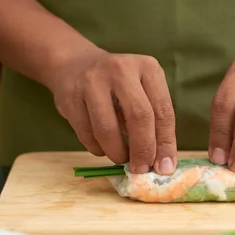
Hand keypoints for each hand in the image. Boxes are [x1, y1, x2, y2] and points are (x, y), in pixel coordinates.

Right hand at [49, 48, 176, 174]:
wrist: (75, 65)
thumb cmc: (118, 85)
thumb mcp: (142, 92)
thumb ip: (155, 123)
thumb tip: (163, 164)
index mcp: (147, 67)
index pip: (163, 110)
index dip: (165, 143)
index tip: (165, 167)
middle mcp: (121, 69)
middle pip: (139, 117)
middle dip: (142, 150)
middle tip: (141, 169)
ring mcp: (92, 81)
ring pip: (108, 129)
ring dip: (117, 153)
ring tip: (121, 158)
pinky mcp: (70, 96)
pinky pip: (87, 134)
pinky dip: (98, 149)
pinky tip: (103, 147)